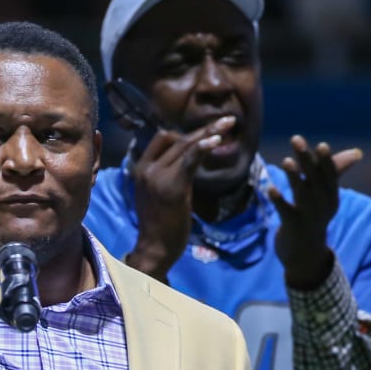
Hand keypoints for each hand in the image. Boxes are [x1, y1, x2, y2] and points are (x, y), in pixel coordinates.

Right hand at [124, 115, 235, 278]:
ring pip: (185, 145)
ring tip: (229, 124)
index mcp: (140, 169)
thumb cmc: (160, 226)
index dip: (186, 134)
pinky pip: (190, 159)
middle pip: (176, 139)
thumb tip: (187, 163)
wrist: (154, 248)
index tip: (206, 132)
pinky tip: (217, 141)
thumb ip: (168, 176)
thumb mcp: (158, 195)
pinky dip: (204, 147)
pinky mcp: (172, 185)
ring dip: (209, 132)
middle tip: (227, 121)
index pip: (163, 139)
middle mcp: (146, 168)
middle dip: (204, 128)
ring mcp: (157, 175)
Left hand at [270, 135, 362, 290]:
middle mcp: (322, 205)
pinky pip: (286, 212)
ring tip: (286, 161)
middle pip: (315, 180)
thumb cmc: (314, 216)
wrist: (305, 253)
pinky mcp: (293, 227)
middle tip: (296, 140)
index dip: (326, 161)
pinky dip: (279, 200)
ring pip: (302, 194)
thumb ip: (336, 171)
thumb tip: (358, 152)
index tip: (321, 145)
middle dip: (307, 160)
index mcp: (331, 195)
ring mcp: (308, 217)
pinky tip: (270, 188)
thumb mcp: (326, 194)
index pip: (330, 174)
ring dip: (294, 177)